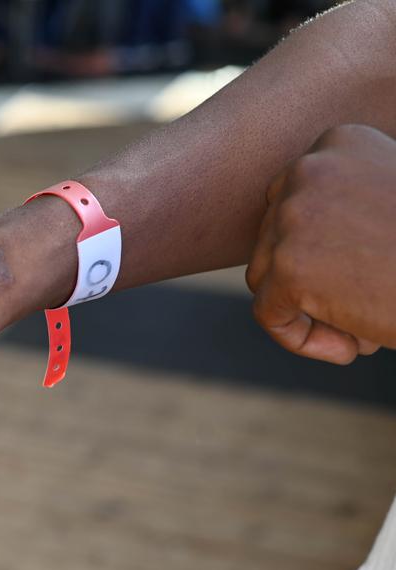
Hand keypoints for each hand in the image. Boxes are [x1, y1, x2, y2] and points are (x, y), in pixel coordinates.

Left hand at [245, 124, 395, 363]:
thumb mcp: (391, 206)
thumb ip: (345, 208)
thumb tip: (296, 240)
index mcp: (340, 142)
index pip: (291, 202)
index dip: (318, 247)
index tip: (366, 268)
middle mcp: (308, 168)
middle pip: (272, 239)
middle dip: (314, 279)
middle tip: (371, 299)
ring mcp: (293, 217)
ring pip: (266, 276)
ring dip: (310, 308)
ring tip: (368, 322)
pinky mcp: (288, 268)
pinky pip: (270, 315)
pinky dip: (303, 339)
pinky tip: (353, 348)